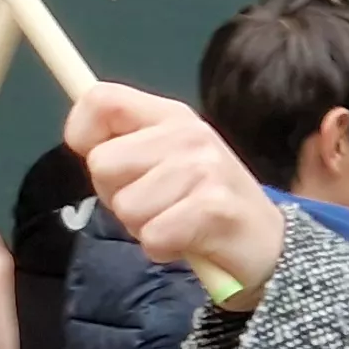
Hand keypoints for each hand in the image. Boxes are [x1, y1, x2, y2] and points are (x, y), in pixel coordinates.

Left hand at [67, 82, 286, 295]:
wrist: (268, 244)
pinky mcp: (214, 209)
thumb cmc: (202, 203)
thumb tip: (80, 141)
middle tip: (156, 204)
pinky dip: (164, 249)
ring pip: (126, 206)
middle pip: (103, 163)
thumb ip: (124, 146)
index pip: (101, 99)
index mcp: (171, 116)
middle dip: (117, 196)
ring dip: (143, 227)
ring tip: (176, 222)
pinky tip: (188, 242)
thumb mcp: (165, 161)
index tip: (92, 156)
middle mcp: (188, 133)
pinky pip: (153, 236)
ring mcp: (204, 169)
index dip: (81, 130)